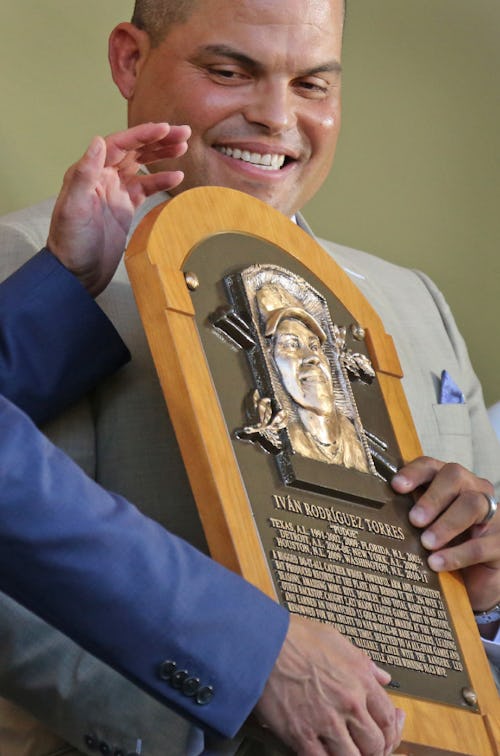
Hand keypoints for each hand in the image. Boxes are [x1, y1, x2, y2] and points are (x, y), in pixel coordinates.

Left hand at [47, 122, 190, 295]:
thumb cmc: (71, 243)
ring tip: (183, 147)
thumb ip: (84, 174)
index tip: (164, 128)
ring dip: (162, 154)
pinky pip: (147, 188)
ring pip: (143, 165)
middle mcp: (103, 176)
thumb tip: (98, 141)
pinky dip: (162, 181)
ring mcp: (116, 191)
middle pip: (134, 150)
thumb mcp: (73, 208)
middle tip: (183, 132)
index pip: (119, 144)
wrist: (77, 273)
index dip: (142, 134)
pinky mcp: (126, 207)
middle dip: (158, 139)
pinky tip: (177, 178)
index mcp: (90, 172)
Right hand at [254, 614, 404, 754]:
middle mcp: (348, 703)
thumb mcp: (335, 639)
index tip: (386, 733)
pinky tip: (324, 754)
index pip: (388, 718)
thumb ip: (363, 662)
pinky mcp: (301, 735)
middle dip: (373, 749)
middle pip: (375, 744)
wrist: (261, 644)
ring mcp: (326, 721)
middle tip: (365, 747)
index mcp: (360, 679)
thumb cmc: (294, 637)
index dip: (391, 731)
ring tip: (345, 751)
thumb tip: (383, 677)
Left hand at [392, 457, 499, 613]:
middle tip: (414, 519)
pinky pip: (481, 544)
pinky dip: (457, 553)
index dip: (414, 473)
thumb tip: (377, 513)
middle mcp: (473, 490)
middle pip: (455, 476)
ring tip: (427, 543)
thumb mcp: (426, 527)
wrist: (475, 579)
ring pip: (472, 504)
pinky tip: (437, 562)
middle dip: (433, 496)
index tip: (396, 487)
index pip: (431, 466)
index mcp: (451, 482)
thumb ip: (410, 515)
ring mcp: (492, 514)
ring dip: (446, 523)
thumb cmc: (445, 545)